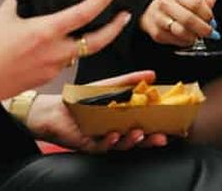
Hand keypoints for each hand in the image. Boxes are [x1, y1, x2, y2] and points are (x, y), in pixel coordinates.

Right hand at [0, 0, 130, 110]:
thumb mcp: (6, 14)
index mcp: (46, 32)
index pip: (84, 14)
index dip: (102, 0)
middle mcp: (55, 52)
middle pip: (98, 41)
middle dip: (116, 27)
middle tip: (124, 15)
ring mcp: (54, 68)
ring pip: (81, 52)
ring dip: (92, 39)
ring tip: (98, 26)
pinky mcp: (48, 78)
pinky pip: (66, 62)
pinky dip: (70, 50)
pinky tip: (64, 42)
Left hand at [26, 70, 168, 152]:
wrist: (53, 108)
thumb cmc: (80, 98)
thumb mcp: (109, 85)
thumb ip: (130, 80)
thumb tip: (151, 74)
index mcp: (120, 119)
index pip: (142, 124)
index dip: (155, 126)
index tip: (168, 125)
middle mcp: (114, 130)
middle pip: (135, 138)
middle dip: (149, 139)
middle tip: (159, 136)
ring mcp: (102, 139)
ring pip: (121, 144)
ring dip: (131, 140)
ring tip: (138, 133)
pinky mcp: (89, 144)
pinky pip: (102, 146)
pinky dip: (109, 141)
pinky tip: (114, 134)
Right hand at [140, 0, 218, 45]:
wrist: (153, 14)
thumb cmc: (175, 7)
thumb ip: (202, 1)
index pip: (195, 3)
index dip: (206, 14)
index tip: (212, 20)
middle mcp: (166, 4)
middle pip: (188, 18)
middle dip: (202, 28)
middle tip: (210, 33)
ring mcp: (159, 19)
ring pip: (181, 31)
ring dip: (193, 36)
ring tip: (197, 36)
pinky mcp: (157, 33)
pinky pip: (175, 41)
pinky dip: (185, 42)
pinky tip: (187, 38)